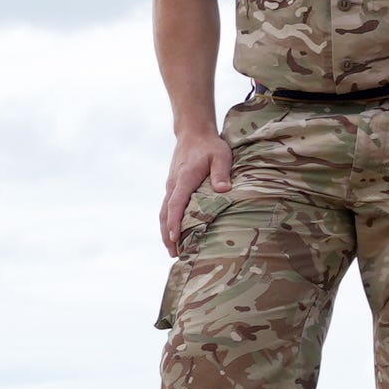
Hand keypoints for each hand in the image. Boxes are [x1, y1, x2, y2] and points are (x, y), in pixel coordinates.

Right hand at [160, 128, 231, 254]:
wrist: (193, 134)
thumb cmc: (210, 146)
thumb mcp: (221, 156)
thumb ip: (221, 172)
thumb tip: (224, 190)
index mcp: (184, 178)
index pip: (176, 203)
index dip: (175, 221)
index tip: (176, 237)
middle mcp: (173, 184)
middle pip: (166, 213)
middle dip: (168, 234)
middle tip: (174, 254)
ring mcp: (171, 186)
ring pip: (164, 212)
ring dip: (166, 231)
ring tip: (173, 250)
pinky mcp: (173, 187)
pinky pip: (168, 208)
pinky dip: (168, 222)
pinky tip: (174, 234)